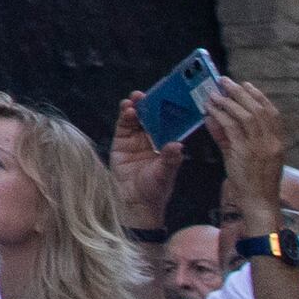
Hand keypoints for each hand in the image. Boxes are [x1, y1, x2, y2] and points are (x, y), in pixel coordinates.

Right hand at [109, 94, 174, 232]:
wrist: (132, 203)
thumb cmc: (153, 191)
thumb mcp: (164, 175)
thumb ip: (169, 160)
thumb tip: (178, 145)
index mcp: (166, 146)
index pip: (168, 124)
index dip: (168, 111)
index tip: (170, 99)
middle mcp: (151, 140)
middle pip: (151, 117)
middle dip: (150, 105)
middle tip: (149, 94)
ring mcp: (135, 140)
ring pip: (137, 118)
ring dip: (137, 107)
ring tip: (136, 99)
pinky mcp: (121, 142)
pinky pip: (123, 125)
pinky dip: (125, 116)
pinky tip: (128, 109)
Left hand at [207, 77, 292, 235]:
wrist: (259, 203)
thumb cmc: (254, 182)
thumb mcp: (247, 156)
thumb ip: (230, 136)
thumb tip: (214, 117)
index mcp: (278, 143)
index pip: (272, 113)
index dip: (259, 96)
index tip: (246, 85)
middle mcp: (272, 142)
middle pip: (258, 109)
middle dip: (241, 93)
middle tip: (225, 81)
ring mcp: (260, 147)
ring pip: (246, 115)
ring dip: (229, 101)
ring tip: (215, 93)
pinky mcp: (245, 152)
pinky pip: (232, 127)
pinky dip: (221, 115)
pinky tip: (211, 109)